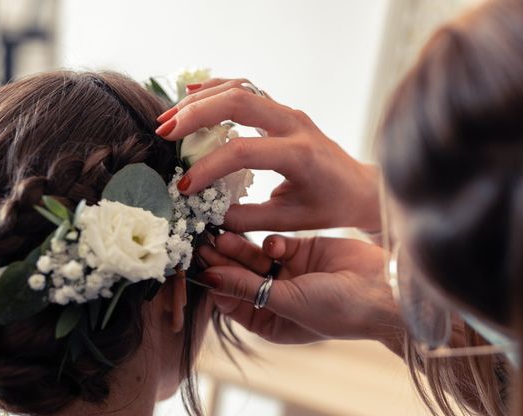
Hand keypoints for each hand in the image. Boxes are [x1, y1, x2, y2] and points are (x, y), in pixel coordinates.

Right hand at [156, 78, 380, 231]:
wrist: (359, 188)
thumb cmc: (329, 207)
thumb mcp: (288, 220)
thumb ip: (245, 218)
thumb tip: (205, 213)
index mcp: (300, 154)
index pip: (244, 151)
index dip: (209, 168)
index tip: (184, 187)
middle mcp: (295, 124)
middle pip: (238, 102)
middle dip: (196, 115)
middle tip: (164, 133)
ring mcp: (289, 113)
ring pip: (239, 89)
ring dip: (201, 100)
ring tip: (170, 118)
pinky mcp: (282, 111)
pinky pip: (246, 91)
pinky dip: (217, 91)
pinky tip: (193, 98)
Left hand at [197, 232, 402, 352]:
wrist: (381, 290)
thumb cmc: (337, 310)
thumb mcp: (285, 302)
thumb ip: (245, 288)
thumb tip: (207, 279)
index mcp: (270, 321)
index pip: (232, 301)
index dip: (215, 284)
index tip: (196, 265)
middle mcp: (276, 297)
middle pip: (240, 276)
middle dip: (223, 262)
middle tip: (203, 243)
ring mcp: (289, 273)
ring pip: (254, 257)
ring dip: (240, 247)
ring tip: (221, 234)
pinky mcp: (302, 251)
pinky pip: (276, 243)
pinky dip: (271, 242)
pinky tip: (273, 243)